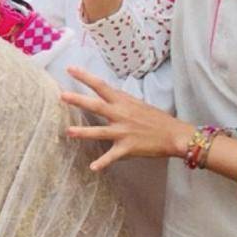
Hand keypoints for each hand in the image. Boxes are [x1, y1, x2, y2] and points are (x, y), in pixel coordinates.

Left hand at [59, 66, 188, 170]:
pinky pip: (113, 156)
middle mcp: (121, 115)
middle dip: (79, 100)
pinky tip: (92, 167)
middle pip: (97, 105)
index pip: (101, 86)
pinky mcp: (128, 147)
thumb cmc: (156, 119)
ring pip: (100, 131)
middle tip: (62, 96)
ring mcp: (124, 132)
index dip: (85, 76)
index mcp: (123, 102)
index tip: (70, 69)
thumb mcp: (137, 104)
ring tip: (68, 132)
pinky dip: (103, 163)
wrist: (174, 135)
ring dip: (83, 132)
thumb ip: (120, 101)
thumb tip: (106, 94)